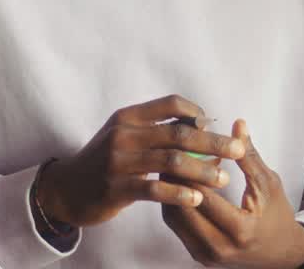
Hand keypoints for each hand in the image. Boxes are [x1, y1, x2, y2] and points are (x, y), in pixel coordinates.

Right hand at [35, 94, 246, 227]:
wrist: (65, 189)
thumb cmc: (105, 160)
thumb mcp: (125, 135)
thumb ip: (156, 127)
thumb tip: (201, 122)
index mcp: (128, 116)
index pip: (171, 104)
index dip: (196, 112)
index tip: (215, 124)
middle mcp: (123, 134)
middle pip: (179, 133)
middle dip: (213, 142)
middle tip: (238, 150)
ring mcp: (118, 161)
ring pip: (171, 162)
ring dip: (202, 171)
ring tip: (224, 179)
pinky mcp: (115, 188)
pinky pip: (154, 189)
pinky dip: (179, 193)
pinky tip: (197, 199)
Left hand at [162, 120, 303, 268]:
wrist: (281, 253)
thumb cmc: (278, 215)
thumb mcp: (268, 183)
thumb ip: (249, 156)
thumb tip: (237, 124)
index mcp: (240, 229)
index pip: (204, 196)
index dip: (191, 170)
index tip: (184, 146)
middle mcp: (219, 247)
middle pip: (182, 209)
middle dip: (174, 178)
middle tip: (170, 152)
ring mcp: (206, 255)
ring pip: (173, 218)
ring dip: (170, 190)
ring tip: (172, 164)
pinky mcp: (198, 256)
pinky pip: (176, 226)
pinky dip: (174, 203)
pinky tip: (178, 183)